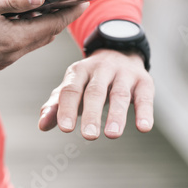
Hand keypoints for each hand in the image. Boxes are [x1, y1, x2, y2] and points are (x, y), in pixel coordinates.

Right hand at [0, 0, 87, 71]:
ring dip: (42, 22)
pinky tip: (22, 18)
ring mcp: (4, 59)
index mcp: (13, 39)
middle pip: (46, 34)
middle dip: (59, 15)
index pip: (51, 25)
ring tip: (45, 2)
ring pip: (33, 40)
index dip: (69, 11)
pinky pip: (20, 44)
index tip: (85, 0)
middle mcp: (13, 53)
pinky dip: (28, 30)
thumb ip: (13, 0)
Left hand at [38, 49, 153, 139]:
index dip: (67, 108)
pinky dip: (144, 112)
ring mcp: (123, 73)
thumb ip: (56, 106)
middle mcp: (101, 69)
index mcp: (79, 71)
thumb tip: (42, 126)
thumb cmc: (90, 80)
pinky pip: (144, 97)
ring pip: (119, 94)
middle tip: (88, 136)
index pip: (71, 90)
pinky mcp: (144, 80)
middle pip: (95, 92)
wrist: (120, 51)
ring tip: (112, 135)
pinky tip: (143, 128)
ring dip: (116, 114)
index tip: (65, 129)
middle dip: (91, 113)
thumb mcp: (72, 88)